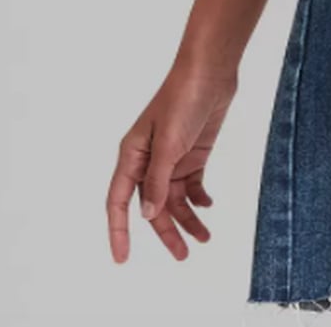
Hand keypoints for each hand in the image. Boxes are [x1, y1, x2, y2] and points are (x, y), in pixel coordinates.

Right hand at [107, 61, 236, 261]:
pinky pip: (191, 184)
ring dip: (188, 218)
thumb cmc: (183, 99)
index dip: (119, 231)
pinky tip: (207, 206)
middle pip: (152, 206)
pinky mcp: (192, 152)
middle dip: (166, 232)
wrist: (211, 71)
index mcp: (132, 156)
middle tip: (183, 255)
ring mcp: (172, 157)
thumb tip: (148, 214)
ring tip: (204, 238)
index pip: (118, 202)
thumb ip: (158, 180)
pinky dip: (198, 198)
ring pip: (174, 199)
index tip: (122, 258)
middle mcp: (148, 160)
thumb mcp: (169, 143)